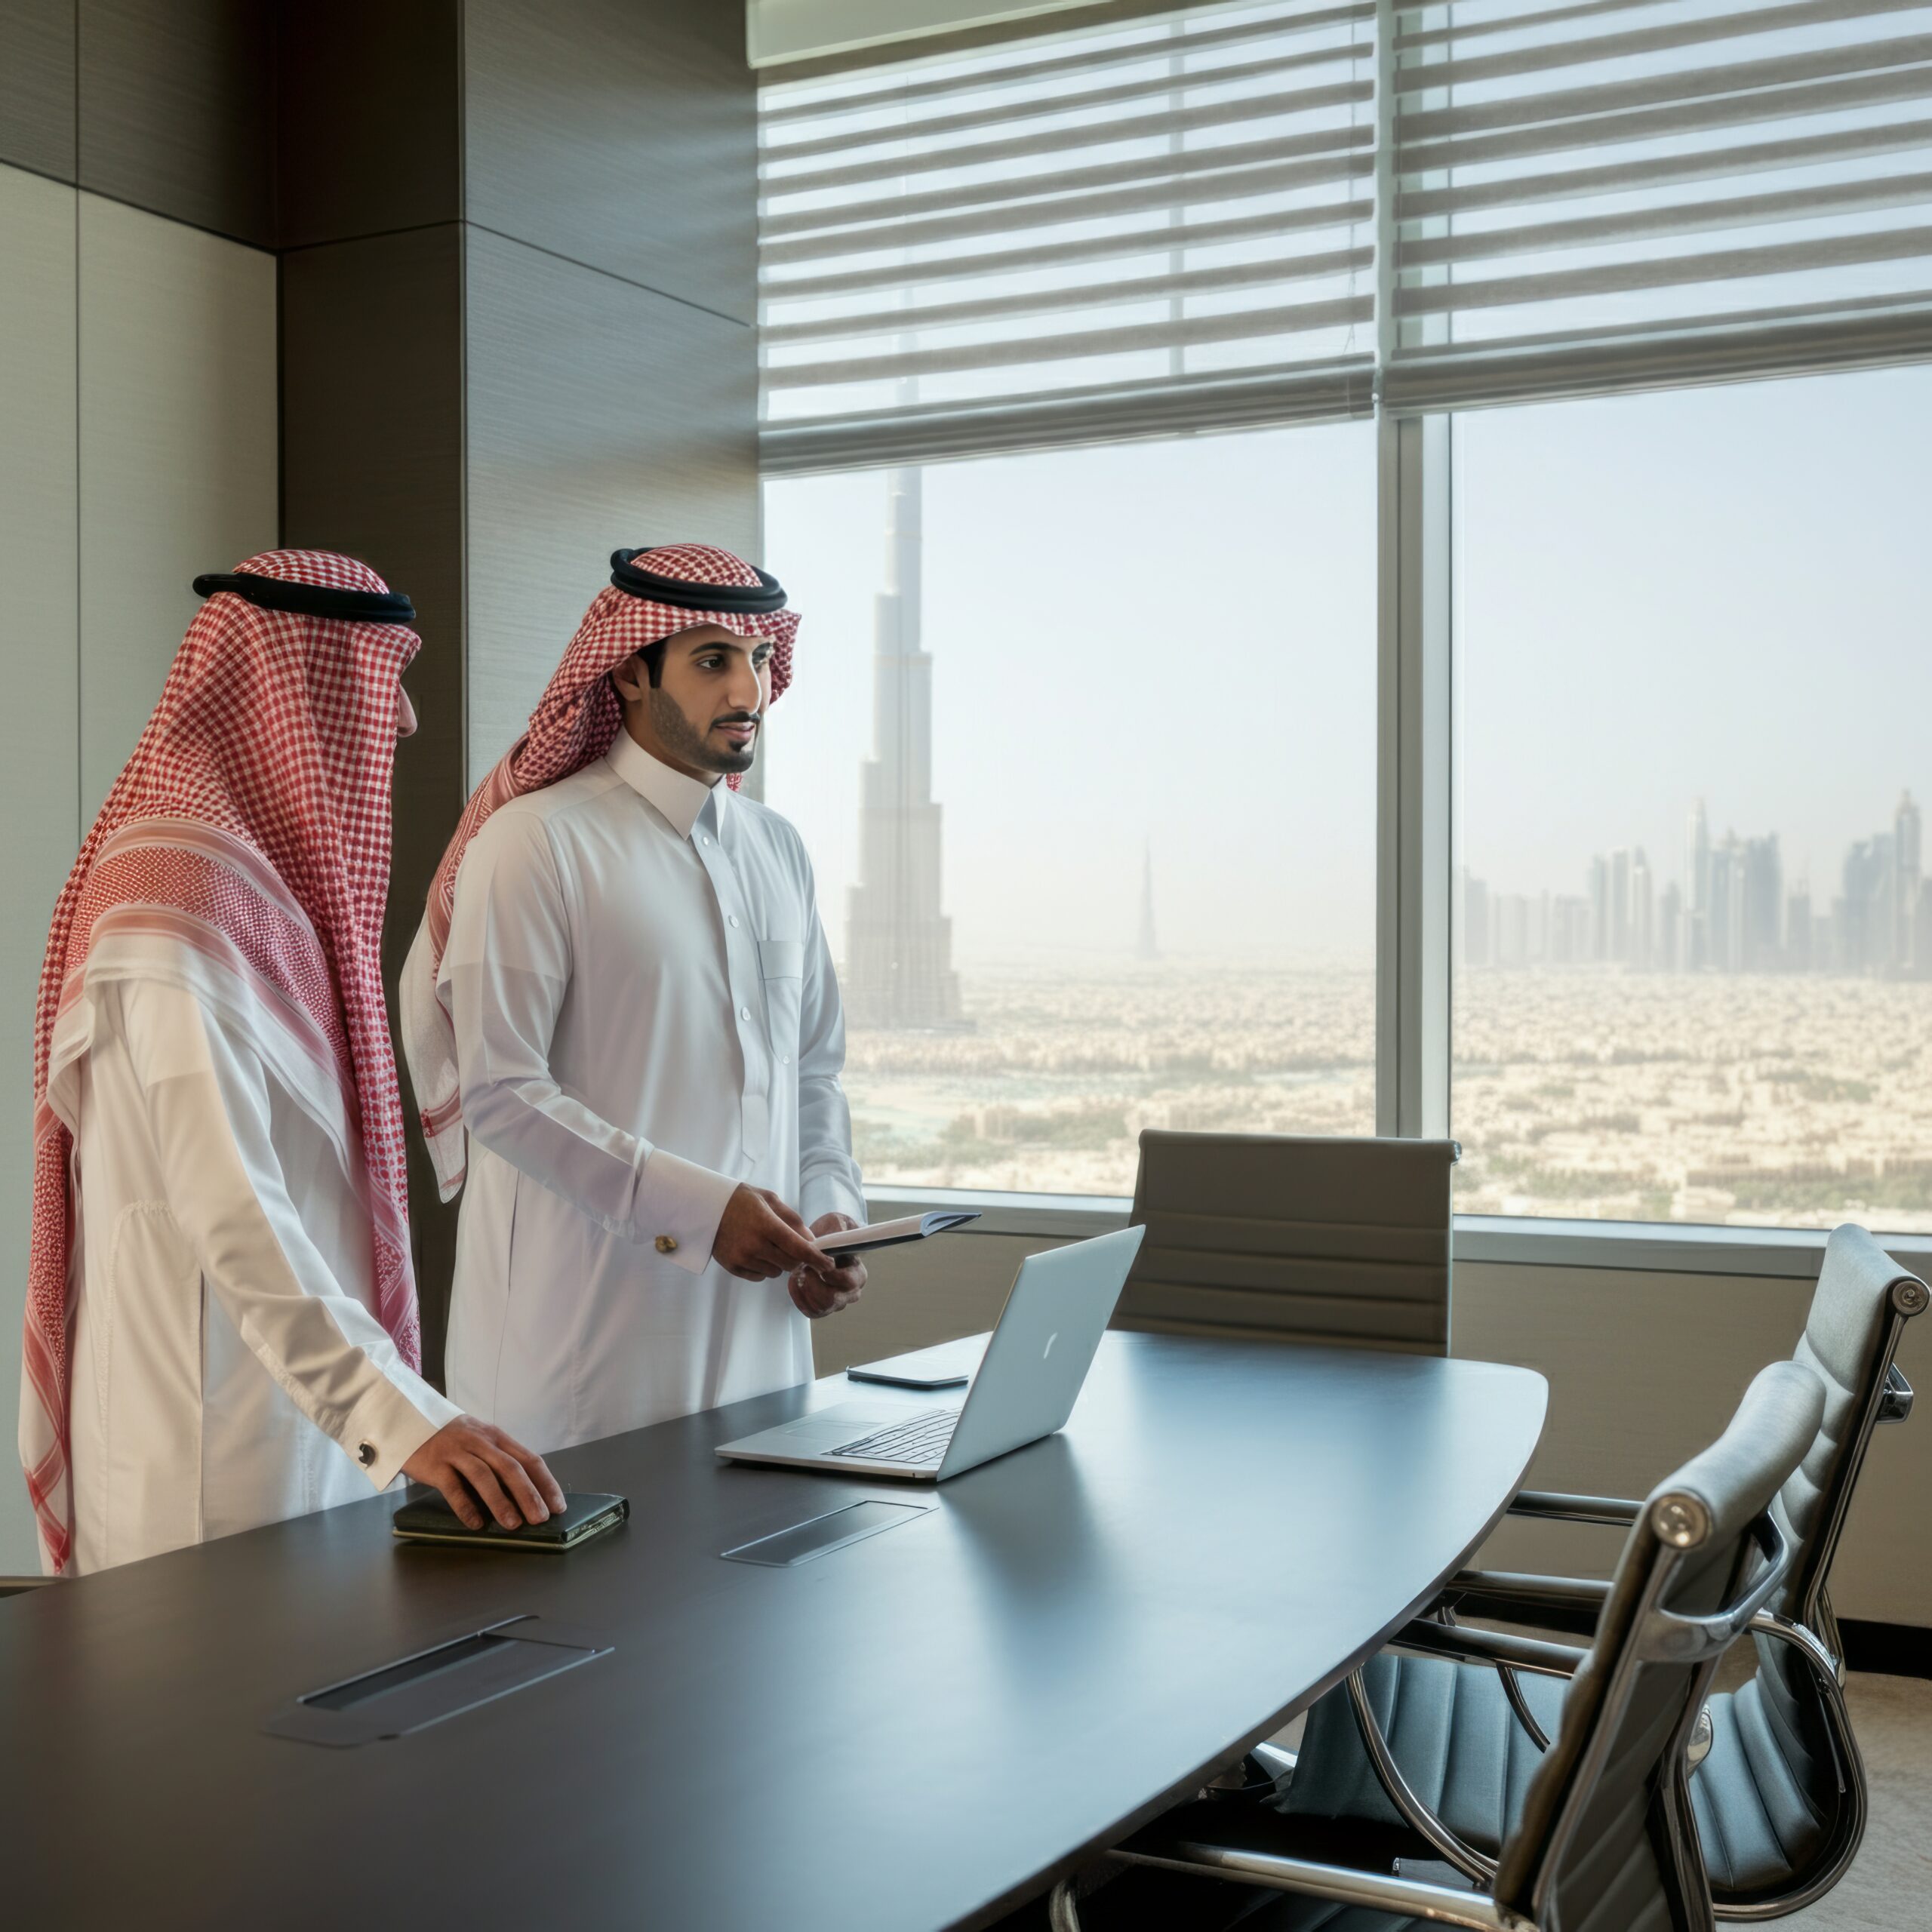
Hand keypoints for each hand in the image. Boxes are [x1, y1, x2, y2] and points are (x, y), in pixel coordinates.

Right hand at [401, 1415, 566, 1531]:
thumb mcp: (481, 1441)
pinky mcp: (436, 1464)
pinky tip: (476, 1523)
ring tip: (513, 1524)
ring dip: (501, 1501)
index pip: (530, 1459)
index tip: (558, 1505)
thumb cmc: (452, 1439)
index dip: (546, 1483)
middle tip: (540, 1518)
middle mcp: (481, 1442)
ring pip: (484, 1476)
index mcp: (497, 1437)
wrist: (410, 1421)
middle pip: (511, 1468)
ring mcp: (457, 1452)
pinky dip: (466, 1506)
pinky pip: (453, 1487)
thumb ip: (500, 1460)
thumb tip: (526, 1494)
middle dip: (528, 1494)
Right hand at [713, 1184, 825, 1281]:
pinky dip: (764, 1268)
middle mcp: (754, 1245)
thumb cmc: (742, 1200)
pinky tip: (756, 1252)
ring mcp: (742, 1258)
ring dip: (779, 1262)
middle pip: (790, 1264)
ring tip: (767, 1244)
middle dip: (797, 1258)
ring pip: (776, 1271)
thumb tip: (811, 1241)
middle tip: (792, 1245)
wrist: (706, 1207)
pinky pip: (760, 1276)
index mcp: (766, 1224)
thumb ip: (793, 1220)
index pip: (799, 1249)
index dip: (817, 1258)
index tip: (829, 1264)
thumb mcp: (770, 1200)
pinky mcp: (733, 1267)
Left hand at [790, 1212, 865, 1319]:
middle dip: (812, 1284)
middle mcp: (851, 1292)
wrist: (818, 1243)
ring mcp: (836, 1302)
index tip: (815, 1262)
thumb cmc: (829, 1233)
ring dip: (804, 1289)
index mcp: (858, 1273)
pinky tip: (795, 1281)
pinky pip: (809, 1310)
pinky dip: (798, 1297)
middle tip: (804, 1268)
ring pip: (819, 1307)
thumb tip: (838, 1235)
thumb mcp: (836, 1223)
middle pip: (832, 1299)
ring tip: (798, 1272)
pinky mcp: (822, 1308)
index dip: (829, 1274)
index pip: (848, 1281)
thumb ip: (838, 1229)